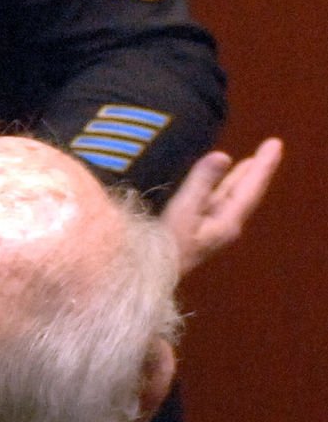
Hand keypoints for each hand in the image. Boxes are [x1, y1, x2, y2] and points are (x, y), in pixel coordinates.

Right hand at [161, 137, 283, 277]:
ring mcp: (210, 228)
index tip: (275, 143)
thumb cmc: (164, 248)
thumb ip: (201, 183)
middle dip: (257, 170)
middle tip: (271, 147)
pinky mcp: (196, 230)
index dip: (263, 165)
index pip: (250, 188)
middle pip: (245, 192)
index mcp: (226, 222)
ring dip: (241, 178)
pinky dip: (224, 187)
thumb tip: (223, 155)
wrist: (146, 278)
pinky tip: (219, 185)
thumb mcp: (183, 212)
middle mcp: (223, 225)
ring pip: (231, 197)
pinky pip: (217, 202)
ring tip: (250, 163)